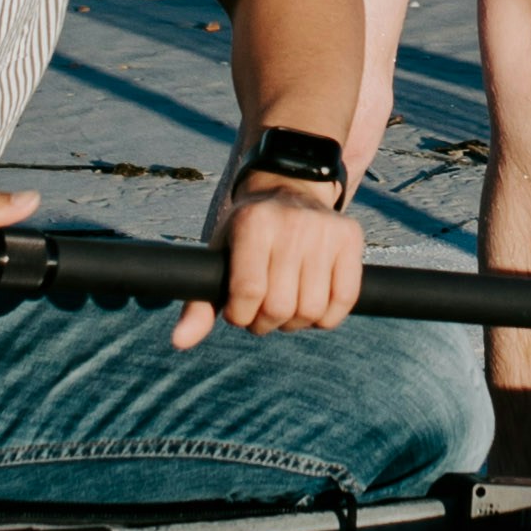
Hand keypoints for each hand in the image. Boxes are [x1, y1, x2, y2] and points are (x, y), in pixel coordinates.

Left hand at [173, 180, 365, 353]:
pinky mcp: (350, 237)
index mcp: (253, 224)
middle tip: (262, 313)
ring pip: (312, 310)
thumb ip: (198, 302)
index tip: (237, 311)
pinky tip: (313, 307)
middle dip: (266, 323)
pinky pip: (344, 300)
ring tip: (286, 307)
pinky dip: (326, 318)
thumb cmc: (246, 233)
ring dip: (296, 323)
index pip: (248, 293)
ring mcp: (325, 230)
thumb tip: (180, 342)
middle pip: (280, 307)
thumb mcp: (219, 256)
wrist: (289, 188)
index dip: (240, 316)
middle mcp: (291, 224)